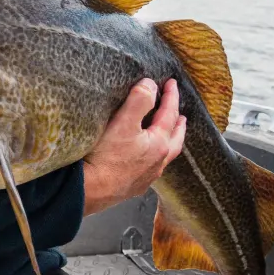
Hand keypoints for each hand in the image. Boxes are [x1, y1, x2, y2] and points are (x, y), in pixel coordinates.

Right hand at [81, 78, 186, 215]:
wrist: (91, 191)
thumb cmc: (106, 158)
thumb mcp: (123, 122)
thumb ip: (140, 100)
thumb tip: (151, 85)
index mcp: (159, 144)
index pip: (169, 115)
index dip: (171, 96)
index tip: (172, 83)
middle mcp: (158, 162)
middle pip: (175, 140)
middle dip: (179, 125)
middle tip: (182, 116)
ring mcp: (147, 176)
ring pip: (165, 157)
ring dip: (168, 143)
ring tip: (166, 137)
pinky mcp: (133, 186)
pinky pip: (151, 170)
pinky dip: (153, 160)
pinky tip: (144, 160)